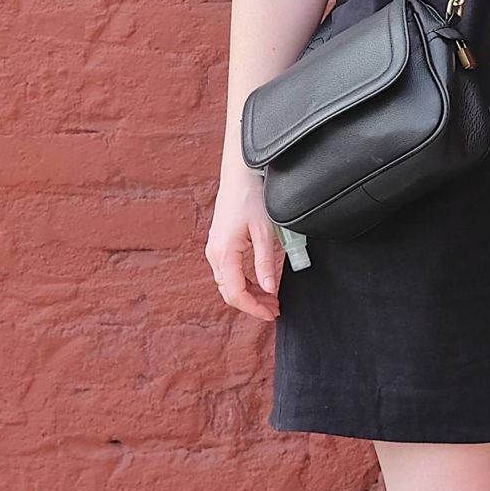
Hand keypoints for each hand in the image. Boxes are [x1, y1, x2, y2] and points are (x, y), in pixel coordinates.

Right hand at [206, 173, 281, 322]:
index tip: (271, 314)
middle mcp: (214, 254)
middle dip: (252, 304)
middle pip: (230, 292)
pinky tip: (261, 284)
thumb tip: (269, 290)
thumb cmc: (251, 198)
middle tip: (275, 308)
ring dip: (249, 295)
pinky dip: (244, 283)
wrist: (239, 176)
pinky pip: (228, 273)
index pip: (236, 293)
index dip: (254, 308)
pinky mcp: (219, 245)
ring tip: (272, 299)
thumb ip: (265, 262)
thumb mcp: (264, 232)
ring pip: (228, 284)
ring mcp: (214, 250)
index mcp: (224, 253)